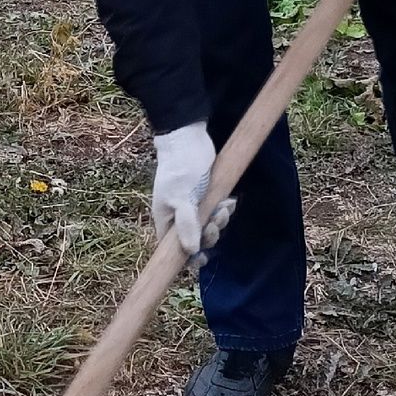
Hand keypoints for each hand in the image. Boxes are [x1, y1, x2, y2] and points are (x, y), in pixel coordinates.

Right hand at [151, 122, 235, 261]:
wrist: (187, 138)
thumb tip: (190, 252)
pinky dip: (225, 208)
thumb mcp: (182, 198)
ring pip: (209, 225)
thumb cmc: (180, 169)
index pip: (173, 249)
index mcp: (165, 219)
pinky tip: (230, 200)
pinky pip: (217, 211)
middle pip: (195, 240)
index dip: (188, 257)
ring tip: (225, 206)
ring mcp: (193, 206)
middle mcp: (178, 216)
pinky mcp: (206, 196)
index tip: (202, 258)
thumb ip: (187, 225)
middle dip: (210, 234)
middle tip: (216, 221)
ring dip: (220, 220)